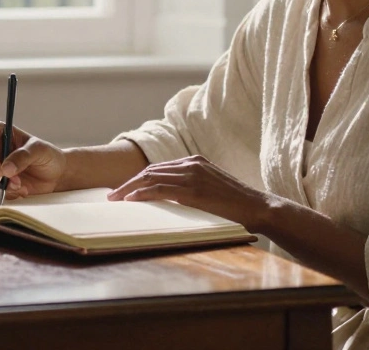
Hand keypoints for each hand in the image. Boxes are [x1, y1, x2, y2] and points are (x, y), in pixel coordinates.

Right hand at [0, 121, 66, 198]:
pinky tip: (21, 191)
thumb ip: (23, 156)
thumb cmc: (47, 155)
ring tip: (22, 187)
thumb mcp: (39, 150)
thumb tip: (5, 169)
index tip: (1, 173)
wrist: (55, 174)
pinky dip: (5, 193)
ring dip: (2, 187)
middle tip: (17, 183)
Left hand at [107, 155, 271, 231]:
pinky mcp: (193, 190)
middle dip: (129, 183)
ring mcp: (192, 175)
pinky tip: (131, 200)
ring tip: (115, 199)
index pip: (158, 168)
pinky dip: (142, 194)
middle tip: (112, 195)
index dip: (138, 179)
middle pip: (151, 171)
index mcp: (195, 161)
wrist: (256, 206)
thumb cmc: (236, 204)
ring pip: (151, 179)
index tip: (124, 189)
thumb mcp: (211, 189)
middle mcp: (191, 164)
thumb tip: (171, 198)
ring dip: (129, 189)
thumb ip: (192, 188)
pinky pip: (160, 190)